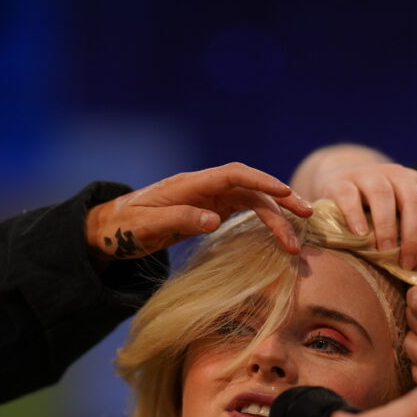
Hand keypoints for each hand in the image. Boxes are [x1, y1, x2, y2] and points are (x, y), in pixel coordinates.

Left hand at [85, 162, 311, 260]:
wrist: (110, 229)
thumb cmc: (124, 228)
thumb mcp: (146, 227)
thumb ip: (180, 220)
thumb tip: (214, 220)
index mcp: (190, 184)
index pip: (234, 175)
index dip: (262, 181)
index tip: (285, 193)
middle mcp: (205, 187)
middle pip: (250, 188)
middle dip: (280, 201)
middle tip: (306, 218)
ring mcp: (209, 198)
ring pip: (251, 201)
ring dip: (276, 217)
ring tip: (294, 242)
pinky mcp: (210, 210)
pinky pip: (243, 211)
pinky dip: (263, 220)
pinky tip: (279, 234)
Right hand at [289, 145, 416, 270]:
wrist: (341, 184)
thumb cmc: (375, 212)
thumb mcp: (399, 218)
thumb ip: (410, 236)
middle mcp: (398, 175)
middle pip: (414, 202)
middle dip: (413, 236)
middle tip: (405, 264)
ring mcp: (369, 175)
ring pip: (383, 195)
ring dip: (386, 226)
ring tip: (383, 251)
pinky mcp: (342, 182)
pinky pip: (350, 196)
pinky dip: (355, 216)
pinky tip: (359, 235)